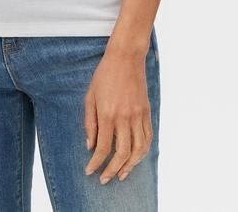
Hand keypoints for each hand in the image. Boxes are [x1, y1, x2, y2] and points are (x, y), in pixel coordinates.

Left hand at [83, 42, 152, 183]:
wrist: (126, 58)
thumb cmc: (104, 75)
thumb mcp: (90, 96)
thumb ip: (90, 122)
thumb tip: (90, 145)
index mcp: (107, 114)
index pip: (102, 147)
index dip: (96, 163)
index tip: (90, 171)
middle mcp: (124, 118)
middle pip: (122, 153)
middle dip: (112, 170)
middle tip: (105, 179)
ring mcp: (138, 115)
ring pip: (138, 150)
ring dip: (130, 166)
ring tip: (121, 174)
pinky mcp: (146, 112)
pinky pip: (148, 138)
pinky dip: (143, 152)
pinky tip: (135, 157)